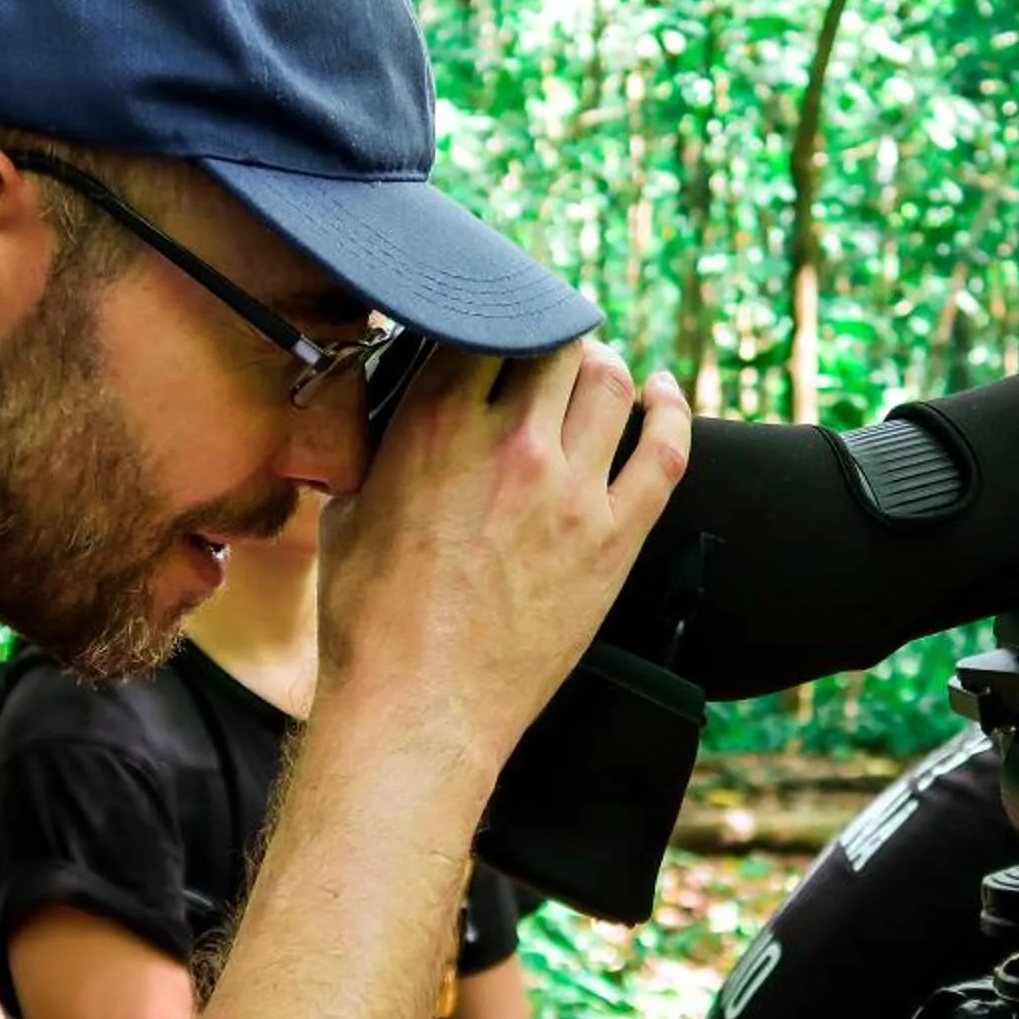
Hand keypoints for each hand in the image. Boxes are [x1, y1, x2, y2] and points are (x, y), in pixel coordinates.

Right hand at [317, 339, 691, 760]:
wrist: (418, 710)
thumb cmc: (369, 622)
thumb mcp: (348, 511)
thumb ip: (377, 447)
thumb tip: (387, 413)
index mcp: (436, 425)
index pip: (485, 319)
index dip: (495, 307)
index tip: (497, 312)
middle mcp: (512, 444)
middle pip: (556, 341)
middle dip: (551, 333)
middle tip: (548, 340)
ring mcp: (572, 492)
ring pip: (611, 383)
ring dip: (602, 365)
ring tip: (594, 367)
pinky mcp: (616, 539)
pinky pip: (667, 450)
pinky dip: (671, 409)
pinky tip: (664, 393)